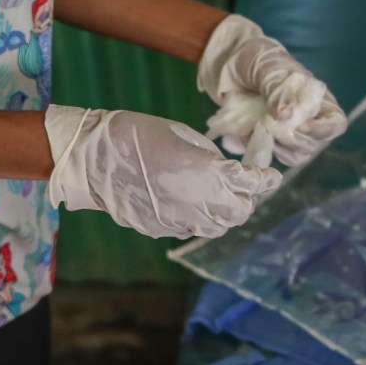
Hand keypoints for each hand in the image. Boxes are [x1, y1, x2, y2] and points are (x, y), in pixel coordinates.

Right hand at [44, 106, 281, 239]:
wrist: (93, 157)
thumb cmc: (139, 134)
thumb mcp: (184, 135)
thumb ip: (210, 158)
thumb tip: (224, 170)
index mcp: (209, 174)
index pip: (252, 184)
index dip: (266, 181)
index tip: (271, 178)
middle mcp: (199, 203)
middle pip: (239, 214)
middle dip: (247, 201)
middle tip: (244, 187)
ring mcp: (179, 220)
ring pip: (216, 228)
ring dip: (224, 214)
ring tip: (218, 197)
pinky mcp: (160, 229)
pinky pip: (188, 228)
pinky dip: (196, 218)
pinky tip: (187, 202)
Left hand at [197, 14, 347, 166]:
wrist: (225, 65)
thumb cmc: (255, 59)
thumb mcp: (267, 67)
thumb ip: (278, 90)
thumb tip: (286, 116)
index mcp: (316, 98)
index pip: (335, 122)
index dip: (324, 130)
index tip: (301, 126)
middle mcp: (307, 118)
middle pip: (315, 143)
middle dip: (294, 139)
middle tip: (270, 123)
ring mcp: (287, 132)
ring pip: (295, 155)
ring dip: (278, 147)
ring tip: (260, 127)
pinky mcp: (267, 140)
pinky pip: (272, 156)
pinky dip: (262, 149)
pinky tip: (250, 132)